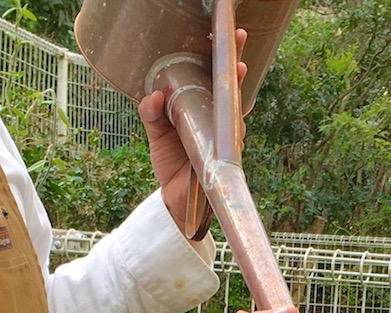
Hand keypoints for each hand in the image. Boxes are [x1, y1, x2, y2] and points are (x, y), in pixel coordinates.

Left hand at [137, 29, 247, 235]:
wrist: (175, 200)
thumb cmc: (171, 164)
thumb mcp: (156, 134)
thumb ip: (151, 114)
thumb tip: (153, 96)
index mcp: (202, 110)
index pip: (214, 79)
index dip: (222, 59)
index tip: (227, 36)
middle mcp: (218, 121)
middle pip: (231, 88)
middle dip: (236, 62)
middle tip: (240, 38)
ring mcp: (226, 137)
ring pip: (235, 110)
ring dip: (236, 90)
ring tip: (237, 67)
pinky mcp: (226, 156)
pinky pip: (229, 139)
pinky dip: (228, 127)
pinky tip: (224, 113)